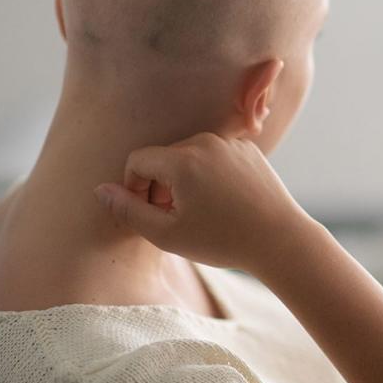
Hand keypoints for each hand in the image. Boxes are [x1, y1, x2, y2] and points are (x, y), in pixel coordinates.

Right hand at [93, 132, 315, 272]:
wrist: (280, 239)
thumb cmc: (223, 240)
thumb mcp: (167, 234)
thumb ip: (129, 211)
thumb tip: (101, 190)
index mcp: (182, 160)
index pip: (138, 160)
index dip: (135, 188)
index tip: (148, 212)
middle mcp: (206, 142)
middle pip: (164, 156)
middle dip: (160, 184)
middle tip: (173, 217)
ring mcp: (230, 143)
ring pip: (190, 155)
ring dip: (184, 179)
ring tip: (198, 211)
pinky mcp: (248, 149)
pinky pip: (215, 156)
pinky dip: (210, 173)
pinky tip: (223, 202)